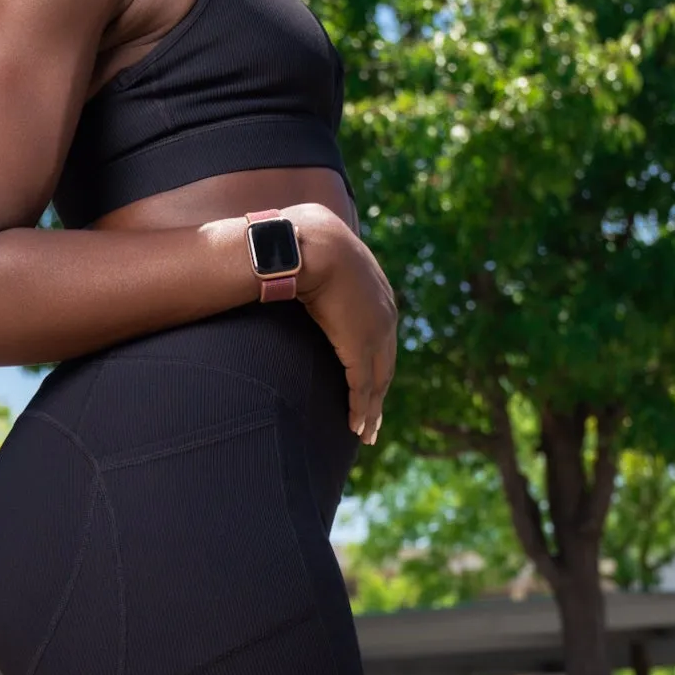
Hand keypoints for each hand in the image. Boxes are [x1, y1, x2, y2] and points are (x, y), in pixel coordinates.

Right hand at [285, 206, 397, 444]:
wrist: (308, 242)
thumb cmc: (301, 243)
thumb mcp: (315, 257)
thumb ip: (312, 269)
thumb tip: (289, 267)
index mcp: (377, 292)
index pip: (380, 335)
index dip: (374, 361)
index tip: (370, 382)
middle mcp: (385, 314)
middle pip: (385, 363)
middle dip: (379, 393)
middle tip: (373, 420)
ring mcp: (376, 332)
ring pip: (377, 380)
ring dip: (371, 409)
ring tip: (365, 432)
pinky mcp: (361, 347)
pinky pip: (362, 386)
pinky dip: (361, 409)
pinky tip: (356, 427)